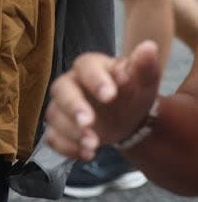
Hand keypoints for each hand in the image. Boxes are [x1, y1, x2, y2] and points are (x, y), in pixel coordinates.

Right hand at [44, 41, 160, 159]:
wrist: (129, 116)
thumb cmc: (132, 91)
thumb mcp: (143, 79)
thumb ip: (144, 65)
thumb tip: (149, 48)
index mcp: (90, 66)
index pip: (86, 66)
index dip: (95, 80)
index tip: (111, 96)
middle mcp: (71, 83)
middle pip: (61, 90)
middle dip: (73, 106)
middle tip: (87, 122)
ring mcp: (63, 107)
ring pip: (55, 115)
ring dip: (72, 132)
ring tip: (93, 145)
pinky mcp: (60, 128)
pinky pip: (52, 137)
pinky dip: (66, 147)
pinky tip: (87, 153)